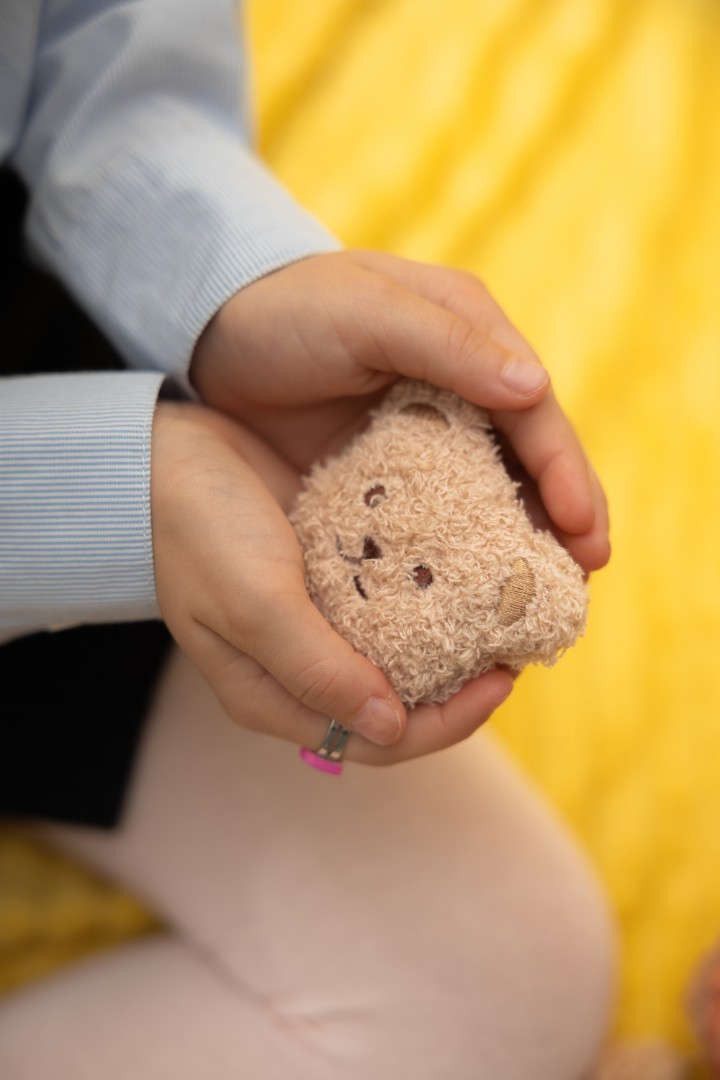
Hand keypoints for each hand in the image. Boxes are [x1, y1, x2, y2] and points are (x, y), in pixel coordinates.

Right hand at [150, 400, 513, 763]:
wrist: (157, 454)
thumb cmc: (195, 531)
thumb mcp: (253, 605)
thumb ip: (317, 670)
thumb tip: (391, 727)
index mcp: (280, 695)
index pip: (381, 739)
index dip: (449, 723)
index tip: (502, 680)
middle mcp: (306, 665)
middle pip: (400, 700)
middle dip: (462, 682)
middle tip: (516, 641)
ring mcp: (320, 616)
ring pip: (402, 647)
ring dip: (454, 634)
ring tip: (504, 603)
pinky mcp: (330, 568)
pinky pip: (392, 593)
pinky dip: (433, 587)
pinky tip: (469, 561)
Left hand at [191, 250, 608, 574]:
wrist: (208, 333)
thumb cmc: (288, 310)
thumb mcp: (366, 313)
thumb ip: (448, 345)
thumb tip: (535, 386)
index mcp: (470, 338)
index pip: (535, 412)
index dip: (566, 472)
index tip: (586, 533)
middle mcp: (460, 388)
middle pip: (528, 460)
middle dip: (563, 517)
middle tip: (585, 577)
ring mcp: (422, 434)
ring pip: (490, 493)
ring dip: (519, 542)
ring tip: (544, 601)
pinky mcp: (385, 472)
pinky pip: (435, 516)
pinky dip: (459, 551)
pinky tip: (470, 593)